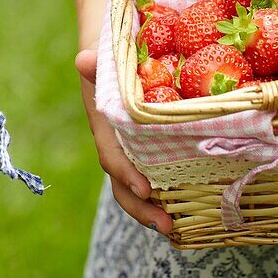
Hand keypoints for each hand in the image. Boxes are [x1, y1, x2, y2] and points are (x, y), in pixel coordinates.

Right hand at [76, 48, 173, 233]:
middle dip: (142, 208)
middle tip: (167, 226)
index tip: (146, 190)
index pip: (112, 156)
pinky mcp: (153, 148)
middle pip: (123, 182)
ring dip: (156, 208)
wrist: (116, 50)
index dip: (126, 174)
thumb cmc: (113, 54)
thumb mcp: (104, 56)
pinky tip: (195, 204)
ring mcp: (133, 148)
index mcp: (105, 126)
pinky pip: (159, 172)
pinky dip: (172, 191)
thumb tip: (83, 60)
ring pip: (140, 184)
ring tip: (176, 227)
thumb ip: (96, 63)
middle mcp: (117, 143)